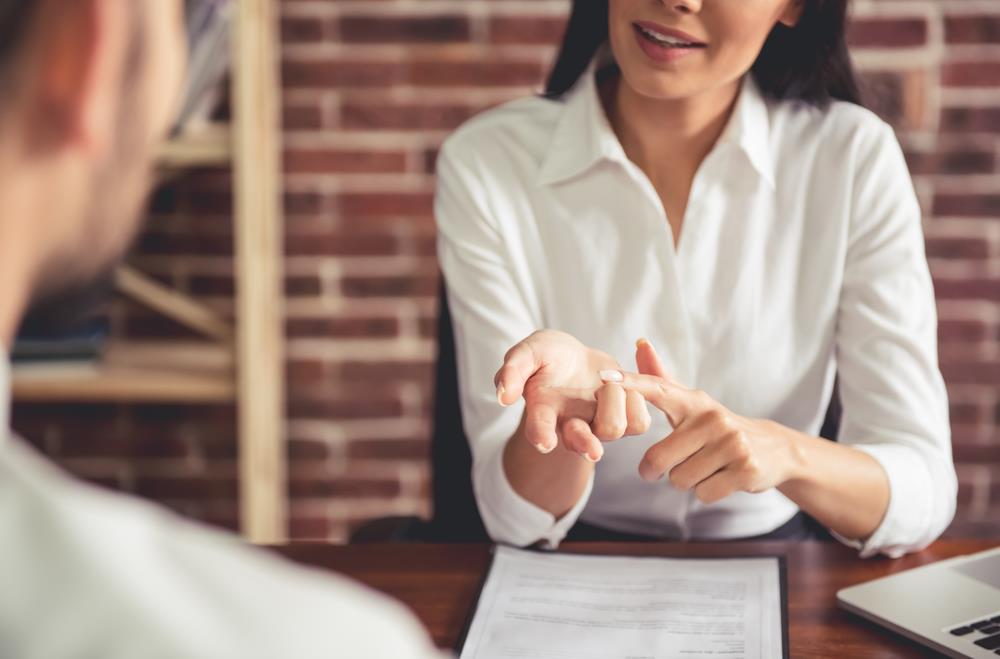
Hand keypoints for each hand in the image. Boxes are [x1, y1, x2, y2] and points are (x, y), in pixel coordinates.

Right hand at [495, 330, 651, 461]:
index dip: (541, 435)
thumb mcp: (529, 352)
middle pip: (580, 443)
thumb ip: (513, 369)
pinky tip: (624, 384)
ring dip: (614, 399)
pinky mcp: (624, 420)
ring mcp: (597, 426)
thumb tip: (503, 395)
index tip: (544, 442)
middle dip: (585, 445)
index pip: (539, 428)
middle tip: (592, 451)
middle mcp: (570, 425)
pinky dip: (637, 399)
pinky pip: (639, 421)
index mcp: (544, 410)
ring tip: (606, 379)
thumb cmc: (547, 357)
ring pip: (614, 429)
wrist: (576, 359)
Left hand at [603, 339, 803, 503]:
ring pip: (680, 479)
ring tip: (706, 467)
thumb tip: (640, 342)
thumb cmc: (717, 427)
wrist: (773, 450)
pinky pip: (703, 494)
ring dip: (687, 481)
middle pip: (658, 458)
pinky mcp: (745, 469)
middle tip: (674, 464)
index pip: (658, 389)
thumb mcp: (691, 403)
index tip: (605, 376)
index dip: (631, 384)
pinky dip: (707, 493)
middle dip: (658, 470)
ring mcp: (732, 443)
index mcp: (694, 402)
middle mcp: (713, 418)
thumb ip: (661, 378)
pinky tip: (721, 478)